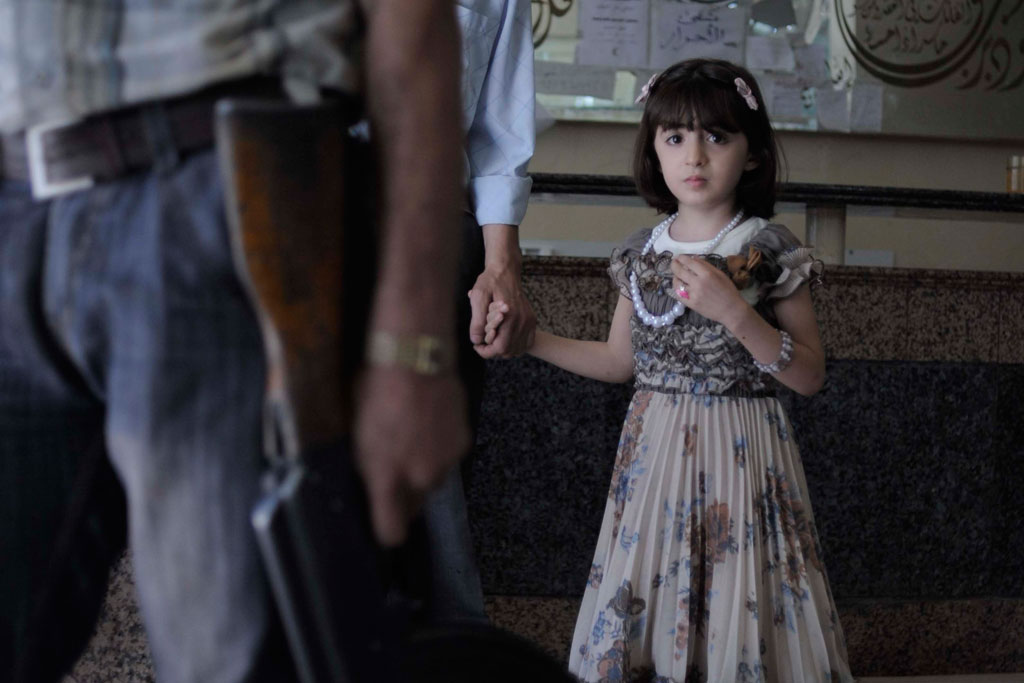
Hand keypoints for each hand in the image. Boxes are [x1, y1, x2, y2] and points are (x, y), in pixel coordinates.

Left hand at [354, 366, 468, 546]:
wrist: (415, 360)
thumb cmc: (376, 392)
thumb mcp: (358, 435)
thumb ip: (370, 469)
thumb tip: (375, 483)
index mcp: (386, 478)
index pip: (391, 531)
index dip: (387, 531)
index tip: (384, 521)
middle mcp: (419, 478)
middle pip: (414, 506)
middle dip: (404, 494)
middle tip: (394, 465)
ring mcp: (444, 462)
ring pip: (432, 481)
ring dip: (423, 469)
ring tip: (412, 437)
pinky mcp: (461, 445)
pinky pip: (448, 459)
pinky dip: (440, 449)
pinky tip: (429, 424)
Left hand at [468, 266, 535, 357]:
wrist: (505, 270)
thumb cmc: (490, 282)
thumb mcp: (478, 296)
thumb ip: (477, 320)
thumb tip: (476, 340)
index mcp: (510, 315)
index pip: (500, 347)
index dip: (486, 351)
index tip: (477, 346)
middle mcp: (523, 320)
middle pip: (509, 351)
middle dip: (493, 350)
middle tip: (482, 341)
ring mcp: (529, 321)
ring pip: (518, 349)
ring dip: (503, 349)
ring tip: (492, 339)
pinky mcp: (531, 320)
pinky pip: (527, 343)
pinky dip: (515, 346)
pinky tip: (504, 339)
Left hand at [670, 254, 747, 325]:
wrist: (731, 310)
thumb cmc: (728, 291)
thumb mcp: (720, 274)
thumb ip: (706, 265)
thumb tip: (694, 258)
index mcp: (707, 274)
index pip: (689, 262)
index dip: (682, 258)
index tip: (679, 257)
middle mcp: (698, 283)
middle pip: (680, 271)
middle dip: (674, 265)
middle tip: (674, 262)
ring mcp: (693, 294)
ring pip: (677, 283)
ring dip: (675, 277)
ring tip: (676, 275)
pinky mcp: (691, 304)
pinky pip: (678, 295)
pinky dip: (677, 289)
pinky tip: (679, 286)